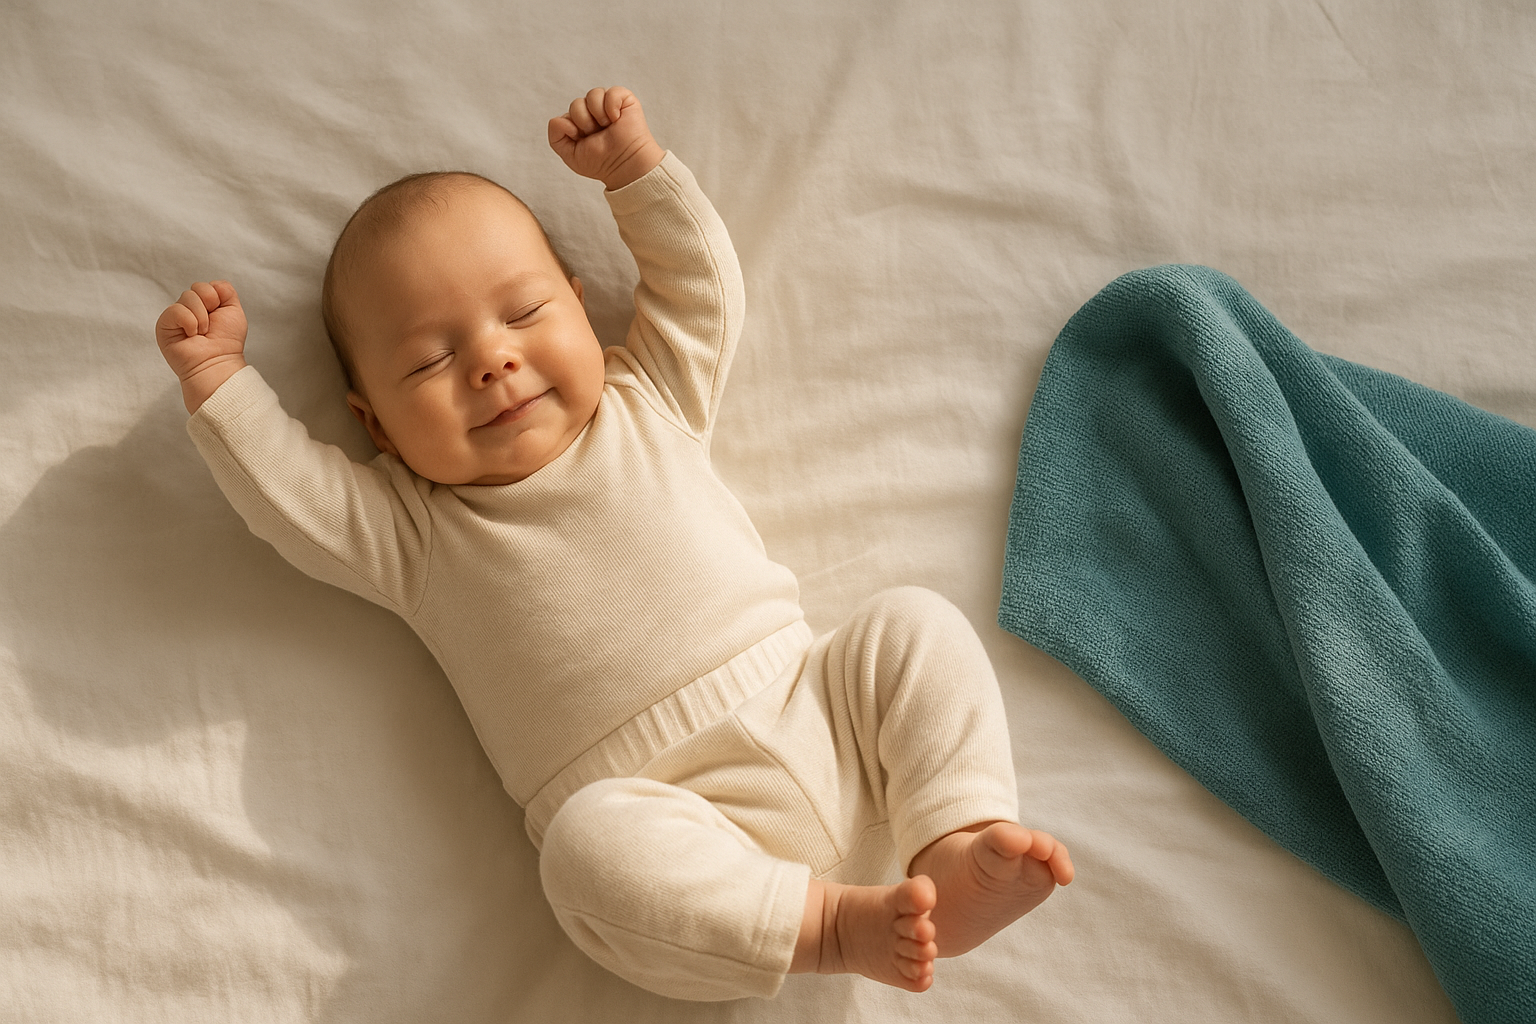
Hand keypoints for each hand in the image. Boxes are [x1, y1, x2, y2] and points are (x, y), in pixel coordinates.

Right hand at [155, 279, 248, 412]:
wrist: (218, 362)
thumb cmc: (227, 342)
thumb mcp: (234, 311)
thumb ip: (226, 291)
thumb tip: (213, 284)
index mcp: (204, 305)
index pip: (206, 285)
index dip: (217, 297)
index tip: (219, 314)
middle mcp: (188, 308)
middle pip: (197, 288)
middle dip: (210, 306)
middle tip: (210, 326)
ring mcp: (176, 316)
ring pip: (187, 297)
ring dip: (202, 317)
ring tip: (202, 333)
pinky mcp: (164, 324)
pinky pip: (176, 310)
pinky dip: (189, 322)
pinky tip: (191, 335)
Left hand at [548, 87, 664, 190]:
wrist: (624, 165)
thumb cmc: (601, 162)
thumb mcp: (570, 155)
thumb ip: (555, 136)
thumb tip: (560, 118)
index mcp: (579, 123)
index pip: (565, 116)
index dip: (571, 129)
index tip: (583, 141)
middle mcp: (592, 112)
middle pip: (576, 104)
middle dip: (585, 122)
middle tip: (598, 135)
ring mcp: (607, 105)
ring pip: (592, 95)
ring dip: (598, 115)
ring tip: (608, 127)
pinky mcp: (624, 99)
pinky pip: (611, 92)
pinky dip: (612, 106)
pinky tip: (616, 119)